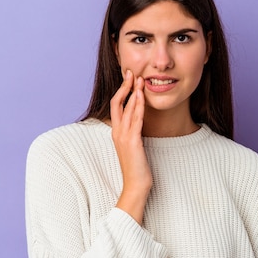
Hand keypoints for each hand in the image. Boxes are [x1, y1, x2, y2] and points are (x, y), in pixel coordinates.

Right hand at [110, 70, 151, 223]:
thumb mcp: (134, 147)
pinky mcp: (132, 142)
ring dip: (132, 92)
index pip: (116, 106)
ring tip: (139, 78)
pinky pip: (134, 120)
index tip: (129, 78)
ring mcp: (123, 137)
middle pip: (117, 102)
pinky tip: (141, 96)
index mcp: (117, 132)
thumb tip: (139, 122)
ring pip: (125, 108)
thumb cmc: (137, 168)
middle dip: (124, 86)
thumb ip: (134, 134)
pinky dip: (137, 106)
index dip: (122, 90)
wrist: (136, 186)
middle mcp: (117, 132)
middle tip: (131, 71)